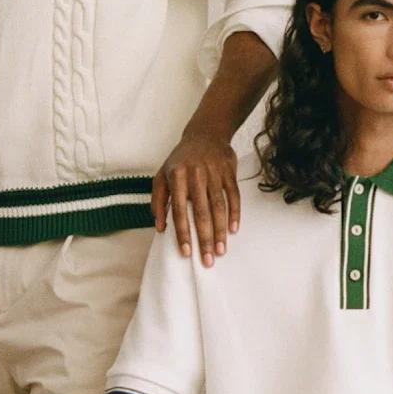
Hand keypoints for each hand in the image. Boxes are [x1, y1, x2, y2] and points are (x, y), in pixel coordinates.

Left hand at [153, 130, 240, 265]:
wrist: (205, 134)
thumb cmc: (180, 160)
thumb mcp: (162, 175)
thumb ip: (158, 201)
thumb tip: (160, 227)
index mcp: (176, 177)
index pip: (179, 211)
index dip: (183, 233)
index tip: (186, 252)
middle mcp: (195, 175)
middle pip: (201, 213)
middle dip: (204, 238)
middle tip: (208, 260)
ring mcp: (214, 173)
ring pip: (218, 207)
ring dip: (220, 231)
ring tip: (221, 250)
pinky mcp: (229, 172)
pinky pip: (233, 196)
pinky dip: (234, 214)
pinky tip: (233, 230)